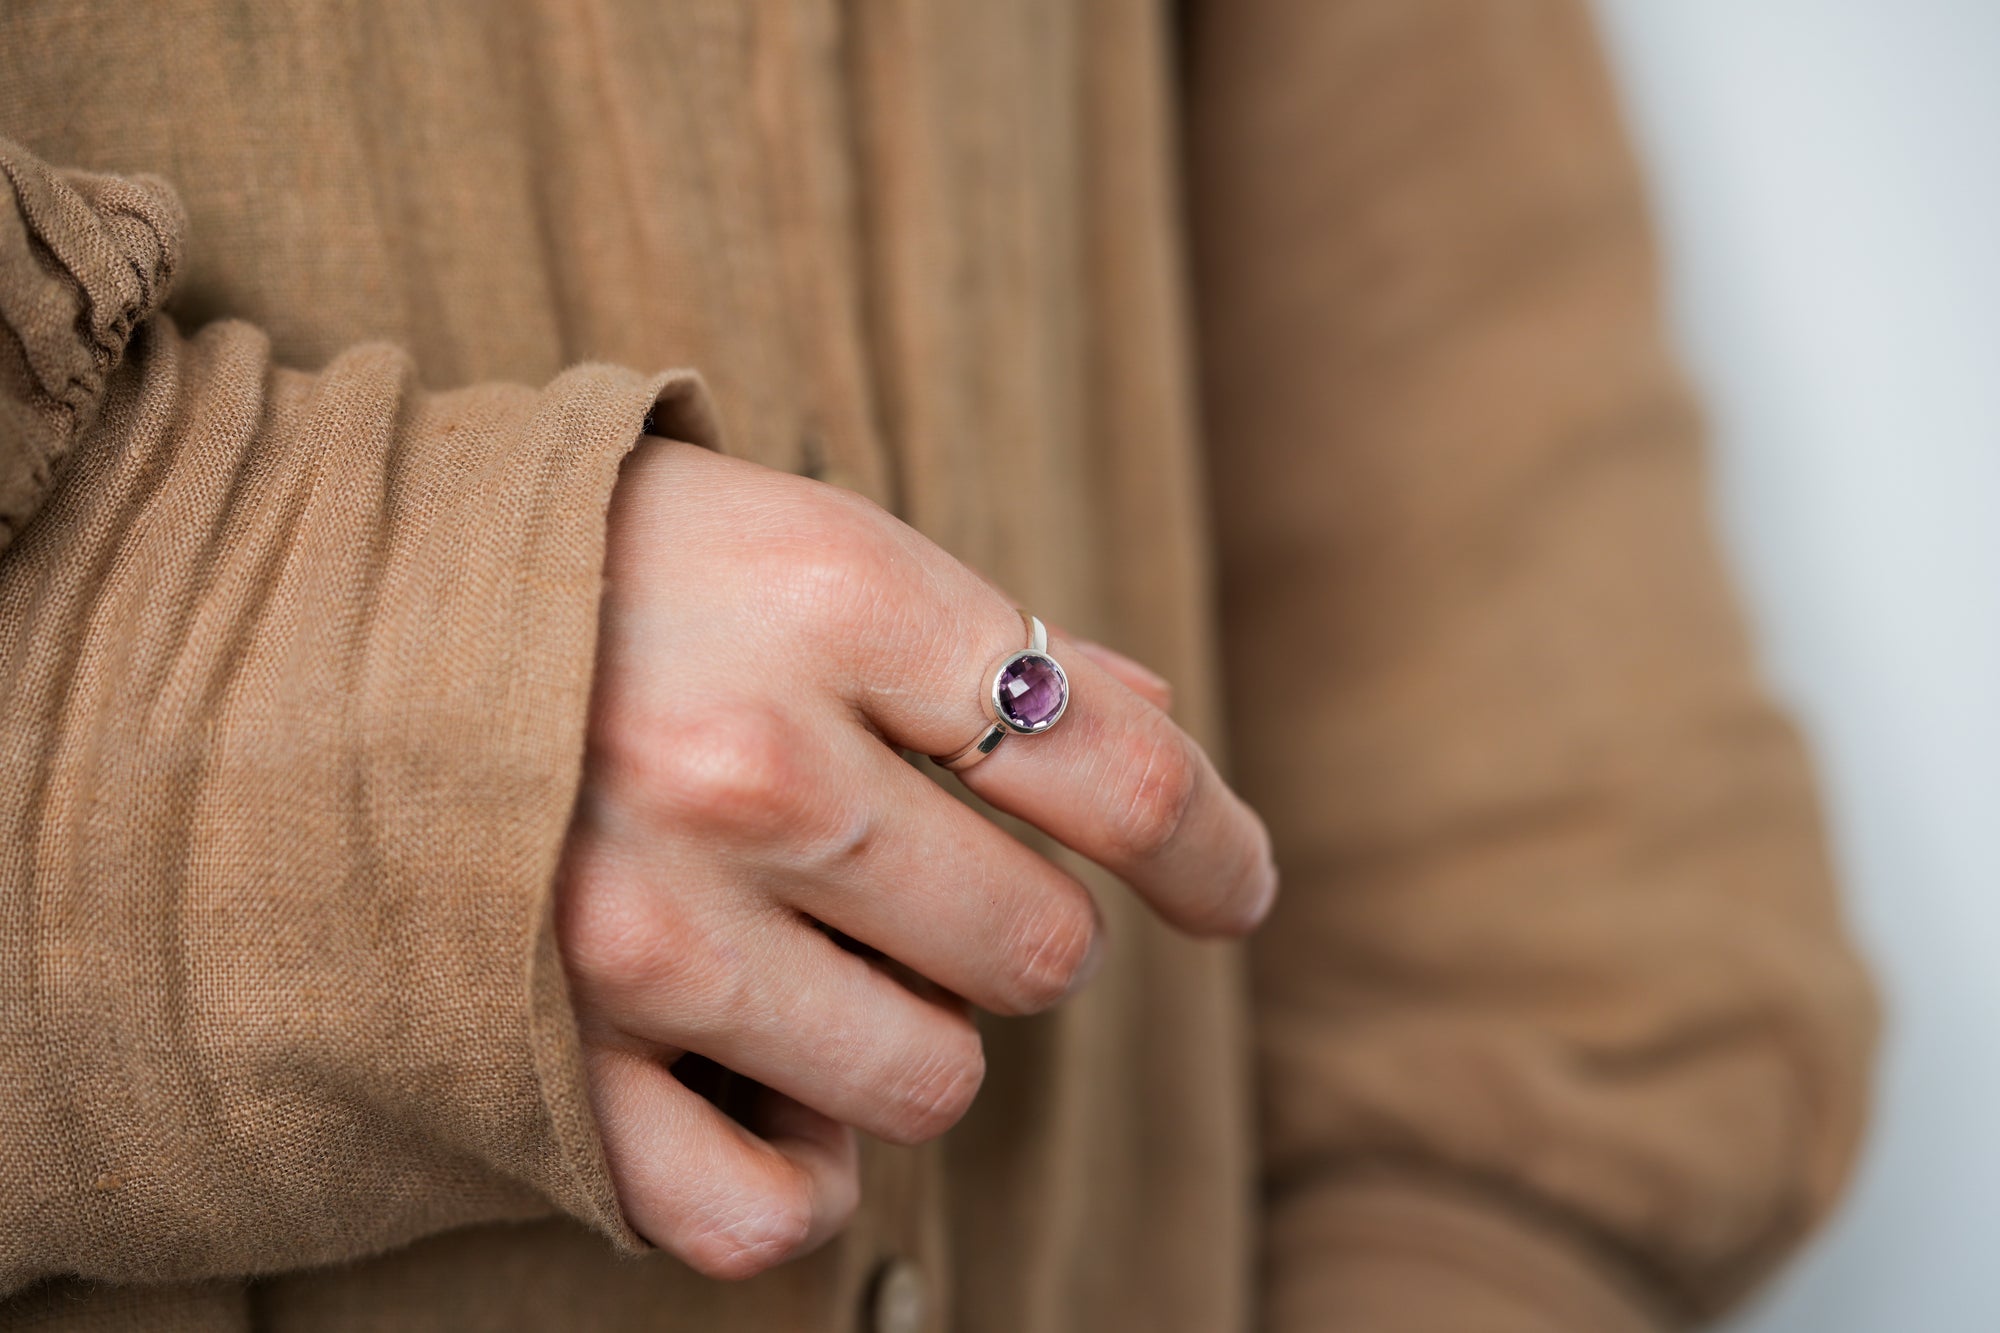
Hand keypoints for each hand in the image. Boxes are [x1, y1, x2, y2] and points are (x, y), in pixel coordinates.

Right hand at [556, 439, 1276, 1277]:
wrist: (291, 635)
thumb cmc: (585, 577)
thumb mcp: (789, 537)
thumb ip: (978, 633)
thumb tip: (1144, 721)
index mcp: (828, 600)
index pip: (1118, 763)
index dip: (1211, 843)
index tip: (1230, 887)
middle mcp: (749, 769)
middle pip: (1040, 949)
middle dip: (1019, 927)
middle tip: (931, 880)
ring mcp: (644, 935)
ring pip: (935, 1081)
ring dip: (913, 1031)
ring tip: (819, 957)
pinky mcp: (552, 1066)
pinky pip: (766, 1209)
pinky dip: (801, 1165)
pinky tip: (776, 1086)